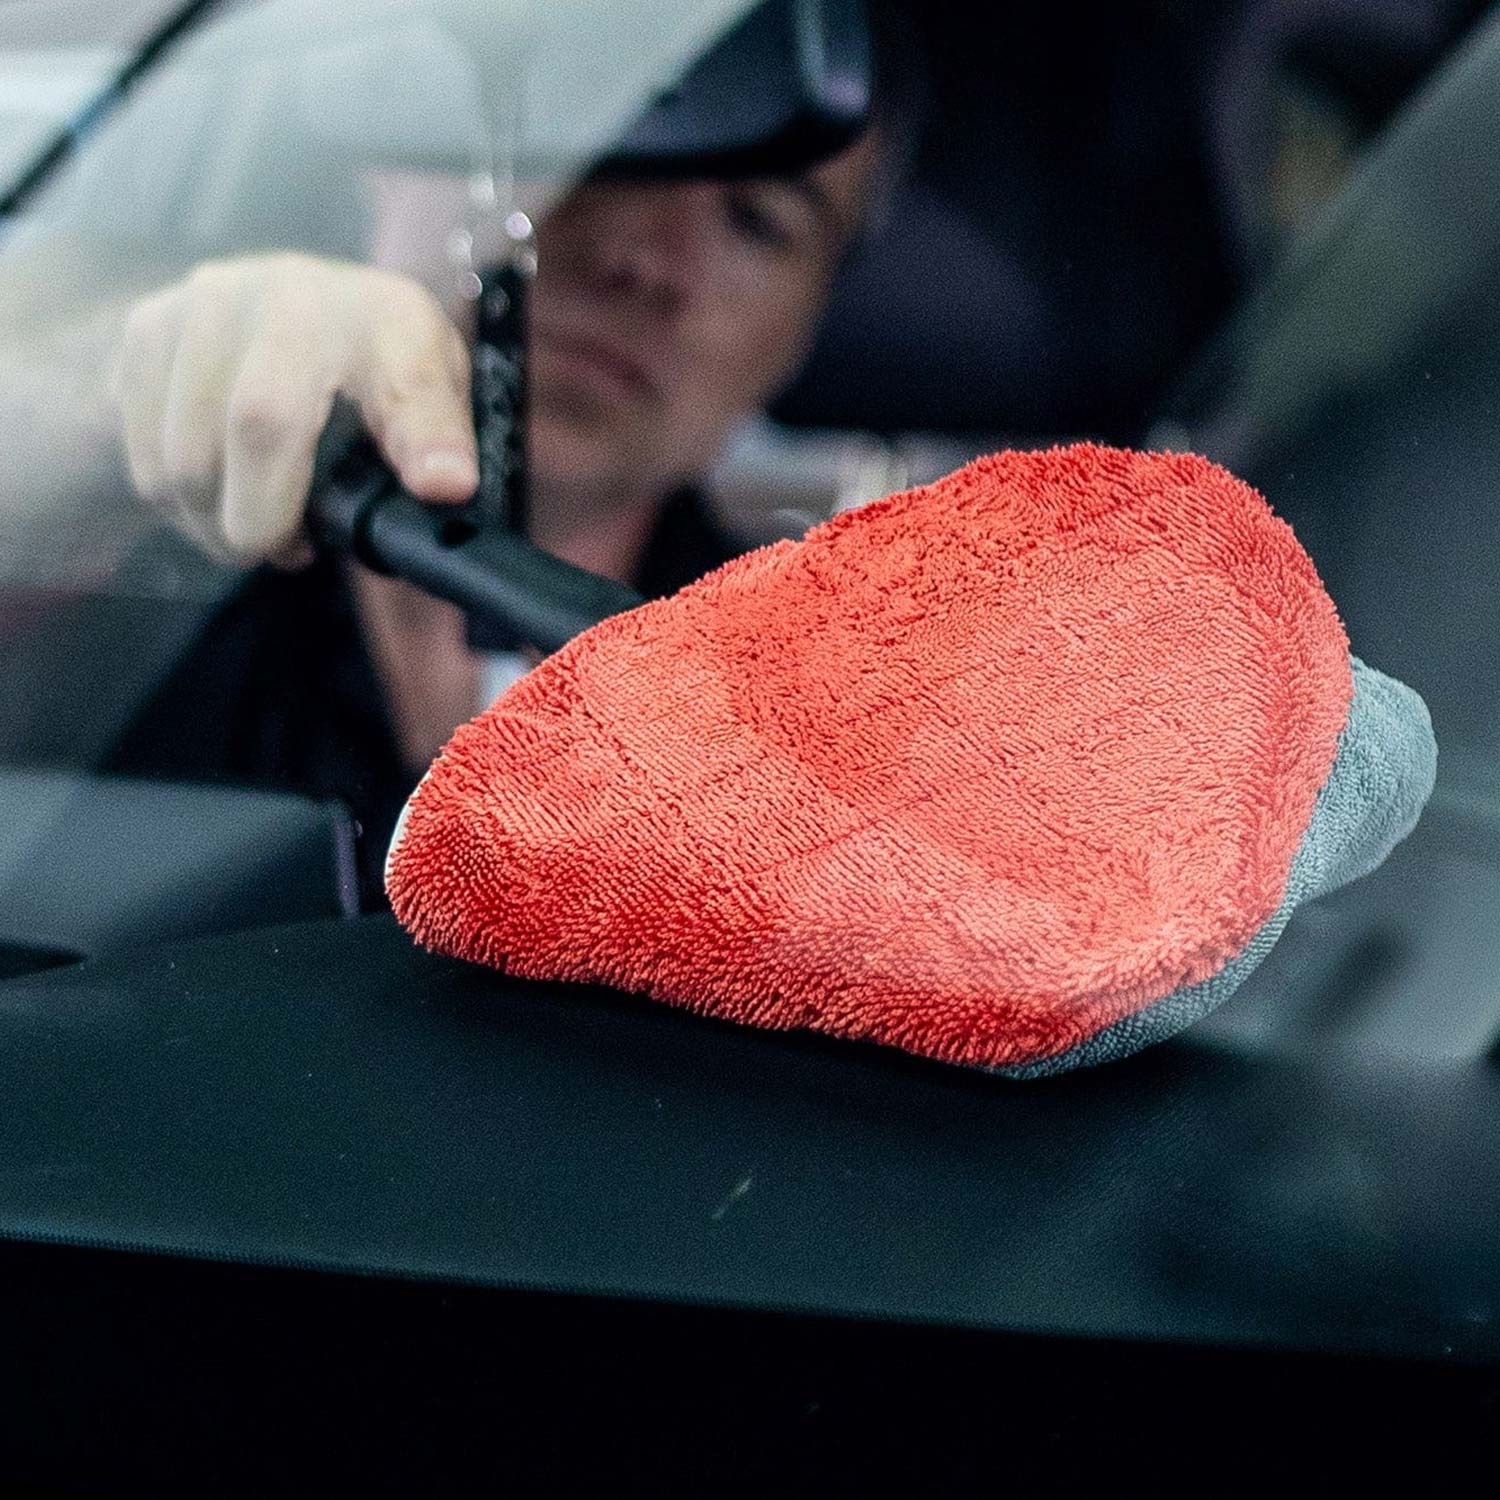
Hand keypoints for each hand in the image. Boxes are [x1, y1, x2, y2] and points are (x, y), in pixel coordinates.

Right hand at [109, 252, 476, 565]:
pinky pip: (146, 456)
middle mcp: (290, 291)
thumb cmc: (375, 368)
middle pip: (259, 426)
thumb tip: (446, 486)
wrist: (298, 308)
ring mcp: (206, 303)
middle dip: (267, 520)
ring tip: (255, 525)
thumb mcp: (432, 395)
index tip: (442, 489)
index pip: (404, 382)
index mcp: (384, 316)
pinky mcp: (147, 328)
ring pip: (186, 457)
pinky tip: (219, 495)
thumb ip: (439, 438)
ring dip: (216, 523)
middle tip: (287, 551)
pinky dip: (180, 504)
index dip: (422, 441)